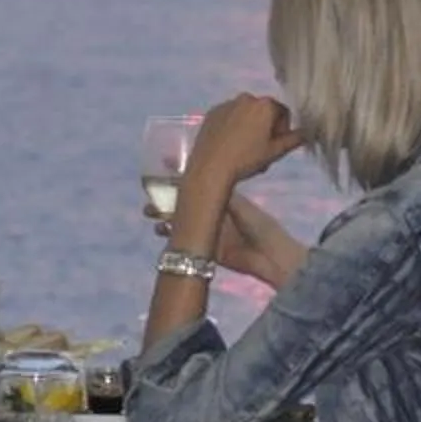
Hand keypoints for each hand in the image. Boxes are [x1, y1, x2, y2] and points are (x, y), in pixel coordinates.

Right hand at [152, 188, 304, 289]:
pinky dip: (172, 236)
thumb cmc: (260, 226)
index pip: (198, 184)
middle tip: (149, 195)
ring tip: (151, 214)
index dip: (180, 177)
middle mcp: (214, 213)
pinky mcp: (208, 249)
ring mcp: (210, 231)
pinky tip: (161, 232)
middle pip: (185, 203)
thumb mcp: (240, 206)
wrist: (271, 256)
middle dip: (166, 199)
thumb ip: (221, 196)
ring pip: (182, 222)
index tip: (163, 166)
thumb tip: (201, 182)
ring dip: (165, 217)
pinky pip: (186, 242)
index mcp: (223, 198)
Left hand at [184, 93, 303, 189]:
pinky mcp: (212, 112)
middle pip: (263, 112)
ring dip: (249, 127)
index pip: (283, 113)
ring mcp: (227, 103)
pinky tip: (228, 145)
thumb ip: (294, 139)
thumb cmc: (247, 159)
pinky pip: (228, 116)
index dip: (283, 130)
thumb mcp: (275, 152)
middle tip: (260, 151)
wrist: (211, 167)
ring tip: (243, 150)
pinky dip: (232, 127)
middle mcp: (247, 98)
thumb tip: (310, 132)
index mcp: (265, 105)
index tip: (275, 147)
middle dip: (265, 128)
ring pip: (245, 114)